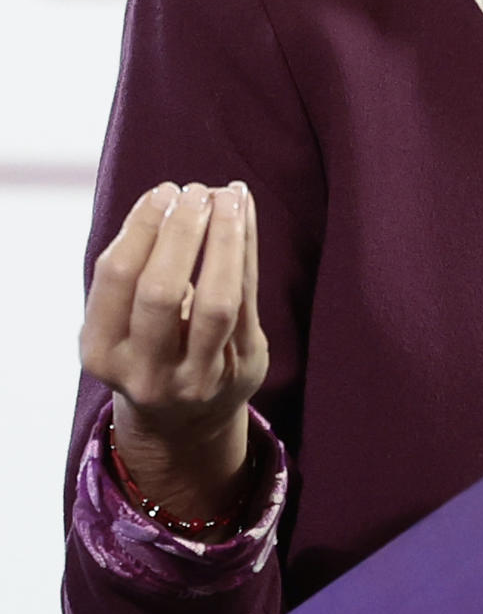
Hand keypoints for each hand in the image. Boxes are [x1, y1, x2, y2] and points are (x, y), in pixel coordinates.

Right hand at [81, 180, 269, 518]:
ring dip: (224, 238)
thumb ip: (137, 268)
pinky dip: (247, 249)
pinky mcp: (241, 368)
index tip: (162, 191)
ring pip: (216, 300)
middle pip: (161, 291)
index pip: (117, 277)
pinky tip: (245, 214)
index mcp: (101, 352)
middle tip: (195, 190)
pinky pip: (249, 299)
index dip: (141, 227)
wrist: (183, 423)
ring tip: (227, 195)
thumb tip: (170, 195)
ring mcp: (197, 377)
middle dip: (180, 231)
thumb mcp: (121, 322)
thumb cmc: (148, 348)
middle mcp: (145, 371)